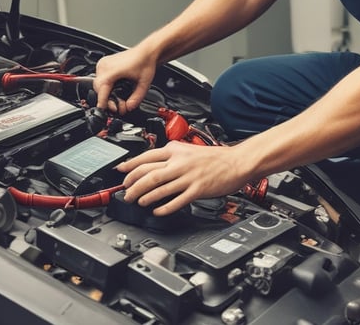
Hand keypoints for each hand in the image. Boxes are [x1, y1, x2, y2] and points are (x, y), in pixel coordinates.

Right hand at [93, 47, 156, 113]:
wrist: (146, 52)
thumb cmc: (145, 62)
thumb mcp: (143, 84)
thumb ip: (136, 98)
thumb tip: (129, 107)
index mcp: (113, 69)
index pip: (102, 89)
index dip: (103, 101)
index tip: (106, 109)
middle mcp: (105, 65)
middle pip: (98, 88)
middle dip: (106, 99)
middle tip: (117, 106)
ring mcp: (103, 63)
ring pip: (98, 84)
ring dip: (106, 93)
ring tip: (117, 98)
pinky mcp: (104, 63)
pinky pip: (100, 78)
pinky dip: (105, 86)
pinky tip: (114, 89)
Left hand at [117, 141, 249, 215]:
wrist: (238, 161)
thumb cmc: (216, 157)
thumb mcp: (189, 149)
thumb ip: (173, 154)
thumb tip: (155, 160)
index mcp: (176, 150)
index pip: (146, 157)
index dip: (130, 166)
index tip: (121, 173)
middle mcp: (180, 162)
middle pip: (148, 174)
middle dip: (132, 185)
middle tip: (125, 192)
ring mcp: (188, 176)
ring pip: (159, 187)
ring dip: (144, 196)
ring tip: (137, 202)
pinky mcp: (197, 189)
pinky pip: (176, 200)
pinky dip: (164, 207)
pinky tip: (157, 211)